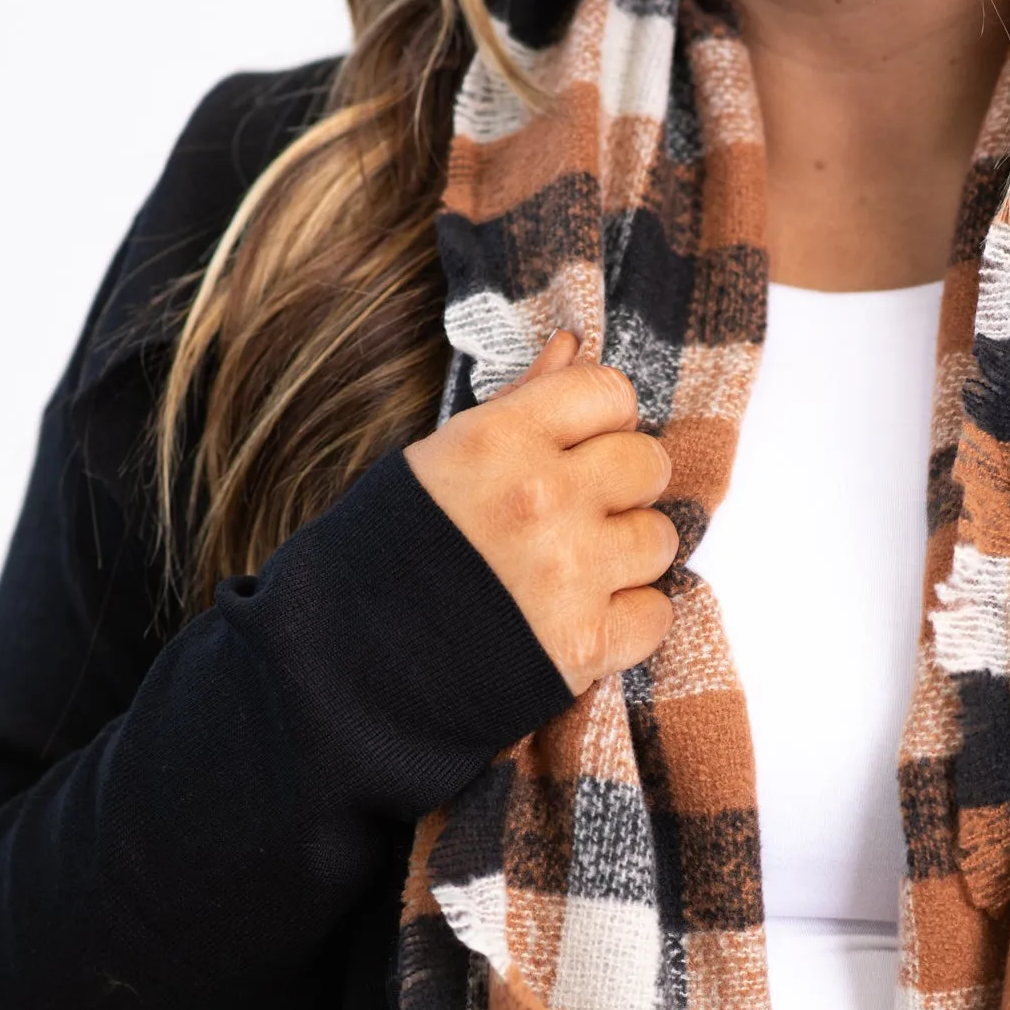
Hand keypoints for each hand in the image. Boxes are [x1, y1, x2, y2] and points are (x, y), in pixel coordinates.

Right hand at [404, 331, 677, 693]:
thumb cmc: (391, 554)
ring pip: (658, 538)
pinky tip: (586, 620)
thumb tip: (573, 346)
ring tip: (579, 572)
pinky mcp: (585, 643)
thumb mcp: (440, 459)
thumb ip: (519, 404)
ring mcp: (569, 572)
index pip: (611, 392)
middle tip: (583, 515)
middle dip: (623, 488)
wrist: (350, 663)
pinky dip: (631, 621)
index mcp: (500, 439)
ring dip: (629, 556)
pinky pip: (657, 613)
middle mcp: (542, 497)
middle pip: (647, 463)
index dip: (603, 421)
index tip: (581, 449)